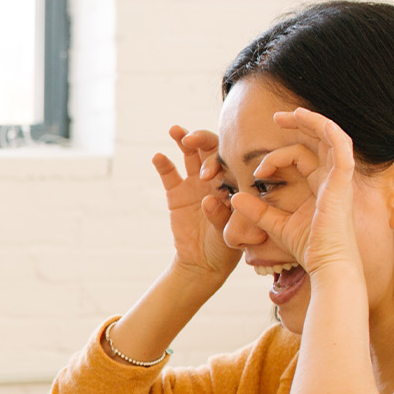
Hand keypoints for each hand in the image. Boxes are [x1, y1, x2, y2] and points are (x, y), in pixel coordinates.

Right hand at [152, 125, 240, 284]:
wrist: (203, 262)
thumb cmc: (225, 248)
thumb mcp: (228, 235)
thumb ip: (221, 216)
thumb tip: (208, 201)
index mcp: (236, 183)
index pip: (232, 161)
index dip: (222, 159)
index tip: (212, 169)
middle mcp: (217, 178)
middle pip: (211, 150)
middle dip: (203, 140)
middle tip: (191, 139)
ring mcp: (196, 183)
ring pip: (191, 155)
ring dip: (184, 140)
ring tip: (176, 131)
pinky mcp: (176, 192)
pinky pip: (169, 174)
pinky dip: (163, 165)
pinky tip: (158, 157)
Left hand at [229, 107, 361, 278]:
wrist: (326, 264)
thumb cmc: (307, 247)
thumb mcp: (275, 224)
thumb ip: (257, 210)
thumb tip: (234, 196)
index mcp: (320, 186)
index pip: (301, 157)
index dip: (276, 157)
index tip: (256, 172)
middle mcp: (332, 178)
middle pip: (319, 141)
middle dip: (299, 125)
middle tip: (276, 117)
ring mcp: (340, 178)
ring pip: (329, 137)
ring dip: (311, 121)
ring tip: (289, 115)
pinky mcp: (344, 180)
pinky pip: (341, 146)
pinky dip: (328, 130)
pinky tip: (311, 120)